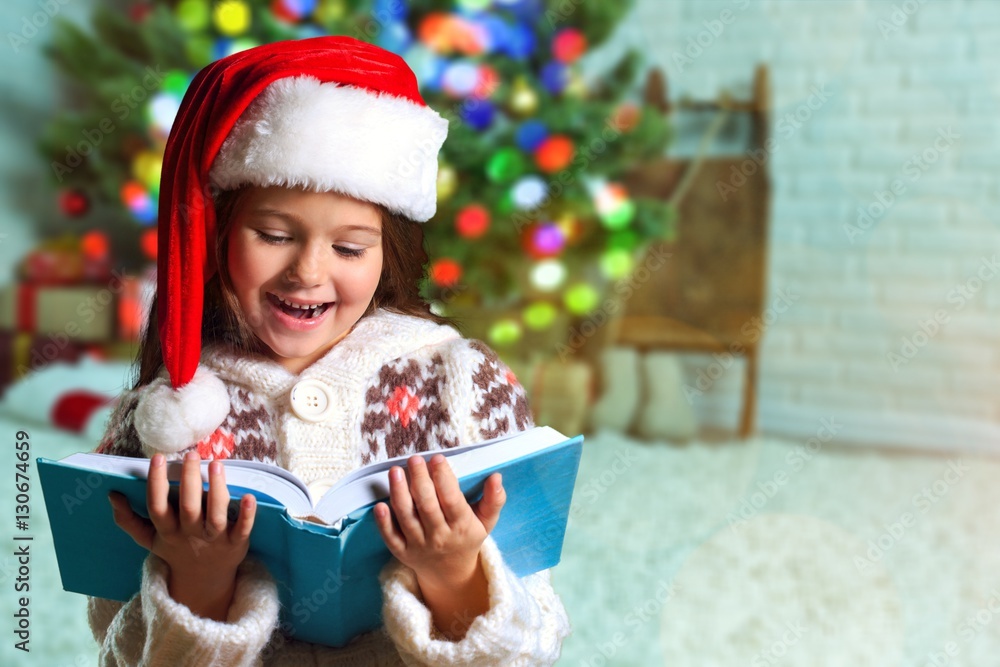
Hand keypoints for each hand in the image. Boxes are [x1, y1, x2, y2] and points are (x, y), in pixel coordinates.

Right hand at [108, 451, 255, 620]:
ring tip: (216, 464)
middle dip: (189, 481)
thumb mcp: (149, 540)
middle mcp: (190, 534)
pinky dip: (246, 514)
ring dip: (217, 490)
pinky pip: (242, 529)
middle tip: (191, 455)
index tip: (158, 458)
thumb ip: (129, 520)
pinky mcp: (236, 543)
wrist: (203, 581)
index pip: (157, 507)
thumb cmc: (176, 550)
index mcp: (168, 532)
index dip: (156, 483)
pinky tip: (249, 496)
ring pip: (215, 515)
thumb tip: (111, 495)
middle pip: (188, 508)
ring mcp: (214, 539)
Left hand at [373, 454, 504, 638]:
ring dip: (399, 493)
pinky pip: (391, 537)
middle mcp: (439, 536)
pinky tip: (379, 505)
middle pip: (427, 506)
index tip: (438, 459)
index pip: (452, 501)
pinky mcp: (402, 552)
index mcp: (461, 526)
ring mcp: (418, 545)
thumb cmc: (468, 538)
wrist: (450, 573)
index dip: (444, 479)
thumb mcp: (486, 521)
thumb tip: (496, 477)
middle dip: (420, 480)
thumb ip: (494, 500)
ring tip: (395, 471)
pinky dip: (384, 523)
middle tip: (414, 459)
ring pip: (406, 517)